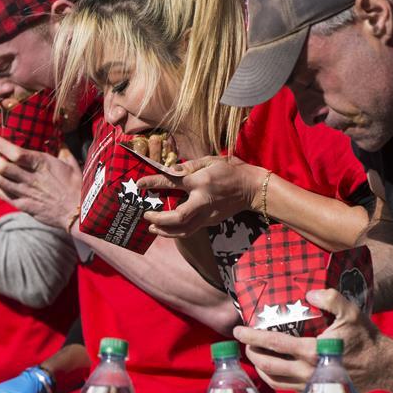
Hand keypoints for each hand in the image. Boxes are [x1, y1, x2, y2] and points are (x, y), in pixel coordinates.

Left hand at [0, 136, 81, 230]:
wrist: (77, 212)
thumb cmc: (76, 186)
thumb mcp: (71, 164)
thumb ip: (62, 151)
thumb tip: (59, 141)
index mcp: (42, 164)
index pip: (15, 153)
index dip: (1, 145)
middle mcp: (31, 178)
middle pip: (2, 166)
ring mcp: (25, 192)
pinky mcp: (23, 205)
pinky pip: (2, 195)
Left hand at [138, 155, 263, 237]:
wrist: (252, 188)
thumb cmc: (231, 170)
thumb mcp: (210, 160)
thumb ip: (188, 166)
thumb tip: (169, 170)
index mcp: (201, 181)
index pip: (172, 182)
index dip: (153, 183)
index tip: (140, 184)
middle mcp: (203, 201)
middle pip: (178, 217)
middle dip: (159, 218)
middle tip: (146, 214)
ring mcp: (208, 214)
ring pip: (184, 230)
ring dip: (165, 231)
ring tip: (152, 228)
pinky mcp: (211, 221)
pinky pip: (190, 229)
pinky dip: (176, 230)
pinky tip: (167, 227)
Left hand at [233, 289, 382, 392]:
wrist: (383, 366)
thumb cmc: (365, 338)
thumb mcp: (351, 312)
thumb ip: (330, 298)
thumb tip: (309, 293)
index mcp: (313, 351)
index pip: (274, 344)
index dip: (252, 337)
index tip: (238, 331)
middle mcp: (307, 371)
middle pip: (268, 364)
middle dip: (251, 353)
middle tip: (243, 342)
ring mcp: (309, 384)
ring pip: (274, 380)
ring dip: (259, 367)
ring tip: (253, 355)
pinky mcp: (314, 391)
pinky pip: (286, 388)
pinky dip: (273, 378)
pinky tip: (271, 367)